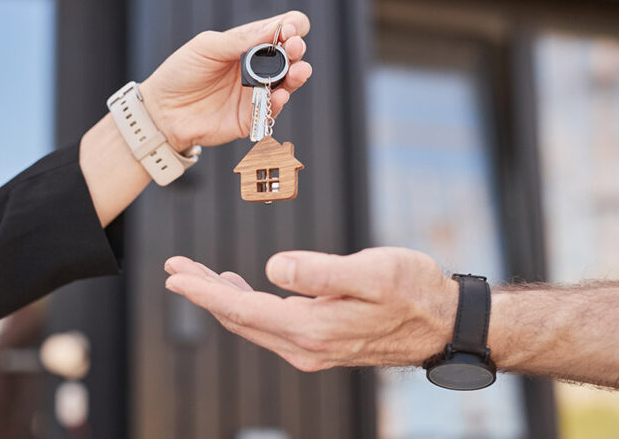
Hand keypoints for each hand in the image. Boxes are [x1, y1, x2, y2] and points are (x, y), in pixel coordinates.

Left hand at [139, 11, 311, 151]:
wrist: (161, 110)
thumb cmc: (180, 72)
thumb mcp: (206, 47)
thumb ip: (238, 40)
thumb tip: (272, 30)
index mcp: (247, 44)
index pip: (280, 31)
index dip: (289, 27)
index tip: (285, 30)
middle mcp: (256, 68)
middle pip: (290, 56)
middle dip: (297, 49)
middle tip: (294, 47)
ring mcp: (256, 93)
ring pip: (288, 83)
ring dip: (297, 75)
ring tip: (299, 70)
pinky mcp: (251, 118)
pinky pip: (271, 111)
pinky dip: (279, 102)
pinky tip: (280, 94)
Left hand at [163, 247, 458, 371]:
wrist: (443, 324)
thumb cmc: (414, 291)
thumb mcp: (373, 271)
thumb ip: (320, 272)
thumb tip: (272, 268)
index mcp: (312, 328)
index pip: (242, 309)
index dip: (204, 291)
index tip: (175, 274)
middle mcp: (306, 347)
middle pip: (239, 319)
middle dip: (203, 293)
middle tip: (175, 270)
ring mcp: (312, 350)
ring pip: (252, 323)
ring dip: (221, 299)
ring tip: (197, 276)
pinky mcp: (320, 344)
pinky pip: (270, 326)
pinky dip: (247, 306)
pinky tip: (240, 289)